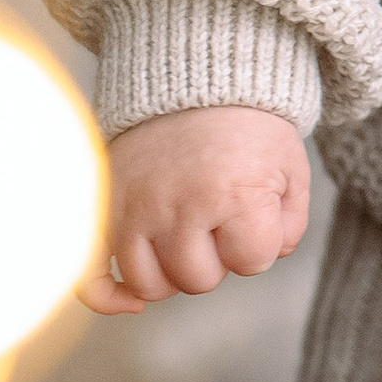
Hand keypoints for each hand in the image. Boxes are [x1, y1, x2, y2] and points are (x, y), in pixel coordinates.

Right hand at [82, 105, 310, 314]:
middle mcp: (178, 206)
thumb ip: (289, 225)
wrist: (196, 81)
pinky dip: (108, 296)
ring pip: (151, 284)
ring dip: (174, 270)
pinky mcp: (103, 207)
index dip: (260, 243)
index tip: (255, 209)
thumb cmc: (249, 129)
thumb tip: (263, 258)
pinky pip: (91, 274)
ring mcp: (134, 208)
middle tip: (219, 218)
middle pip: (199, 280)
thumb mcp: (290, 169)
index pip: (252, 262)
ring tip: (186, 237)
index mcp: (233, 194)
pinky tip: (133, 300)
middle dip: (217, 258)